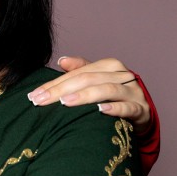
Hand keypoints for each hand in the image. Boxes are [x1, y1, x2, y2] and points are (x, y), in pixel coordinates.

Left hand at [27, 56, 150, 131]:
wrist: (142, 115)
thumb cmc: (115, 97)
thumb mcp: (97, 82)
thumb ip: (80, 71)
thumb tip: (61, 60)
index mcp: (108, 66)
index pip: (76, 73)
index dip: (54, 84)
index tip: (34, 95)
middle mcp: (121, 75)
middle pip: (88, 79)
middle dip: (62, 89)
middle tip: (41, 101)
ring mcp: (132, 92)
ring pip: (107, 89)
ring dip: (85, 95)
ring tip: (65, 102)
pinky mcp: (141, 109)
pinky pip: (128, 107)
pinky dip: (114, 108)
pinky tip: (100, 110)